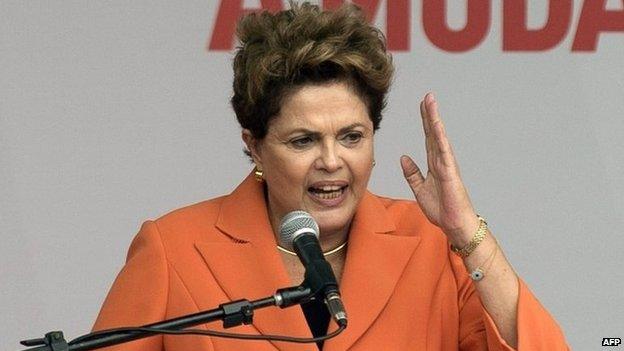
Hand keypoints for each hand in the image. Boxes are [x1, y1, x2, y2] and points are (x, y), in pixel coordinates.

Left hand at [400, 93, 478, 244]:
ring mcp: (447, 164)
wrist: (454, 224)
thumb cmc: (442, 208)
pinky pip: (443, 151)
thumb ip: (412, 174)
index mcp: (434, 164)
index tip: (422, 106)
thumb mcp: (419, 189)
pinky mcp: (450, 172)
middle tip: (427, 96)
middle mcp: (441, 160)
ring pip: (439, 137)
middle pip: (433, 133)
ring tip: (431, 102)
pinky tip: (436, 125)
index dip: (425, 122)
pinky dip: (439, 137)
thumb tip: (403, 158)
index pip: (428, 138)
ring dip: (435, 119)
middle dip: (430, 114)